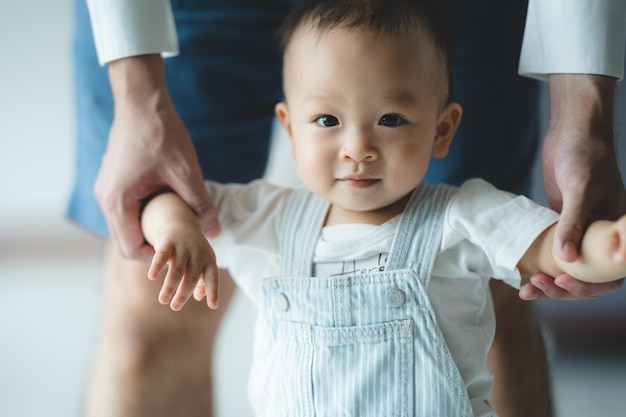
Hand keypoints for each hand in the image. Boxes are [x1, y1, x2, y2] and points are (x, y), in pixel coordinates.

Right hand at [94, 55, 219, 261]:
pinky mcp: (114, 179)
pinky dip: (144, 215)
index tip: (180, 252)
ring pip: (126, 224)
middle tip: (181, 244)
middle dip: (154, 245)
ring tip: (177, 227)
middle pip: (126, 240)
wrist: (142, 99)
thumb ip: (201, 204)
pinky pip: (126, 209)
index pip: (130, 248)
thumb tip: (215, 231)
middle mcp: (105, 198)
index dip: (157, 257)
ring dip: (149, 229)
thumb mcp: (187, 171)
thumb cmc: (161, 132)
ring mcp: (107, 188)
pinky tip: (167, 207)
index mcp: (117, 201)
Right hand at [148, 222, 219, 310]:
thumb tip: (199, 297)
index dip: (213, 292)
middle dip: (183, 294)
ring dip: (169, 287)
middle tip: (175, 307)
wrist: (182, 225)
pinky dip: (157, 266)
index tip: (213, 306)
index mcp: (209, 260)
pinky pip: (162, 256)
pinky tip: (152, 277)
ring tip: (163, 300)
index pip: (213, 278)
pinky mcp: (168, 242)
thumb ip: (203, 282)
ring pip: (176, 270)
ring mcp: (183, 247)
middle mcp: (198, 253)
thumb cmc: (194, 252)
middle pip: (191, 277)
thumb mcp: (202, 264)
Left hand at [522, 74, 625, 299]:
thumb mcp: (580, 188)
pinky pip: (555, 252)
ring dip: (550, 282)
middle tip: (537, 286)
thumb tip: (566, 259)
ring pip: (568, 268)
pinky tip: (524, 275)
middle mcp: (603, 236)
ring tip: (527, 288)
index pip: (610, 273)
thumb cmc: (585, 154)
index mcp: (618, 232)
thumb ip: (573, 223)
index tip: (563, 282)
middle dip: (563, 288)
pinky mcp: (564, 224)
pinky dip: (542, 266)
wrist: (572, 130)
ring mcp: (583, 231)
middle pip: (587, 276)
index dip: (589, 286)